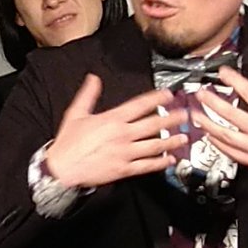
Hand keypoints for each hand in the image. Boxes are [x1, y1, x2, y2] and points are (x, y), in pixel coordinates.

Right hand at [45, 74, 187, 187]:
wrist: (62, 168)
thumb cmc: (68, 142)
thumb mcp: (75, 113)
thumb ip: (88, 95)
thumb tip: (94, 79)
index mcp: (112, 120)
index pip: (140, 105)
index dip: (157, 99)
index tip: (169, 95)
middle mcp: (122, 135)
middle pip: (153, 124)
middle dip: (171, 118)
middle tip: (185, 115)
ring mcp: (125, 153)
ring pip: (154, 145)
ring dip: (171, 141)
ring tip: (184, 138)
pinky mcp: (124, 169)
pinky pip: (147, 165)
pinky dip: (160, 162)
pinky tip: (170, 159)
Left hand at [193, 66, 247, 182]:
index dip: (234, 80)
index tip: (223, 72)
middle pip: (230, 114)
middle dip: (212, 102)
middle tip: (200, 93)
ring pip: (224, 135)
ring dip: (207, 124)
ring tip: (195, 115)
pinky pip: (228, 151)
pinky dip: (216, 143)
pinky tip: (208, 135)